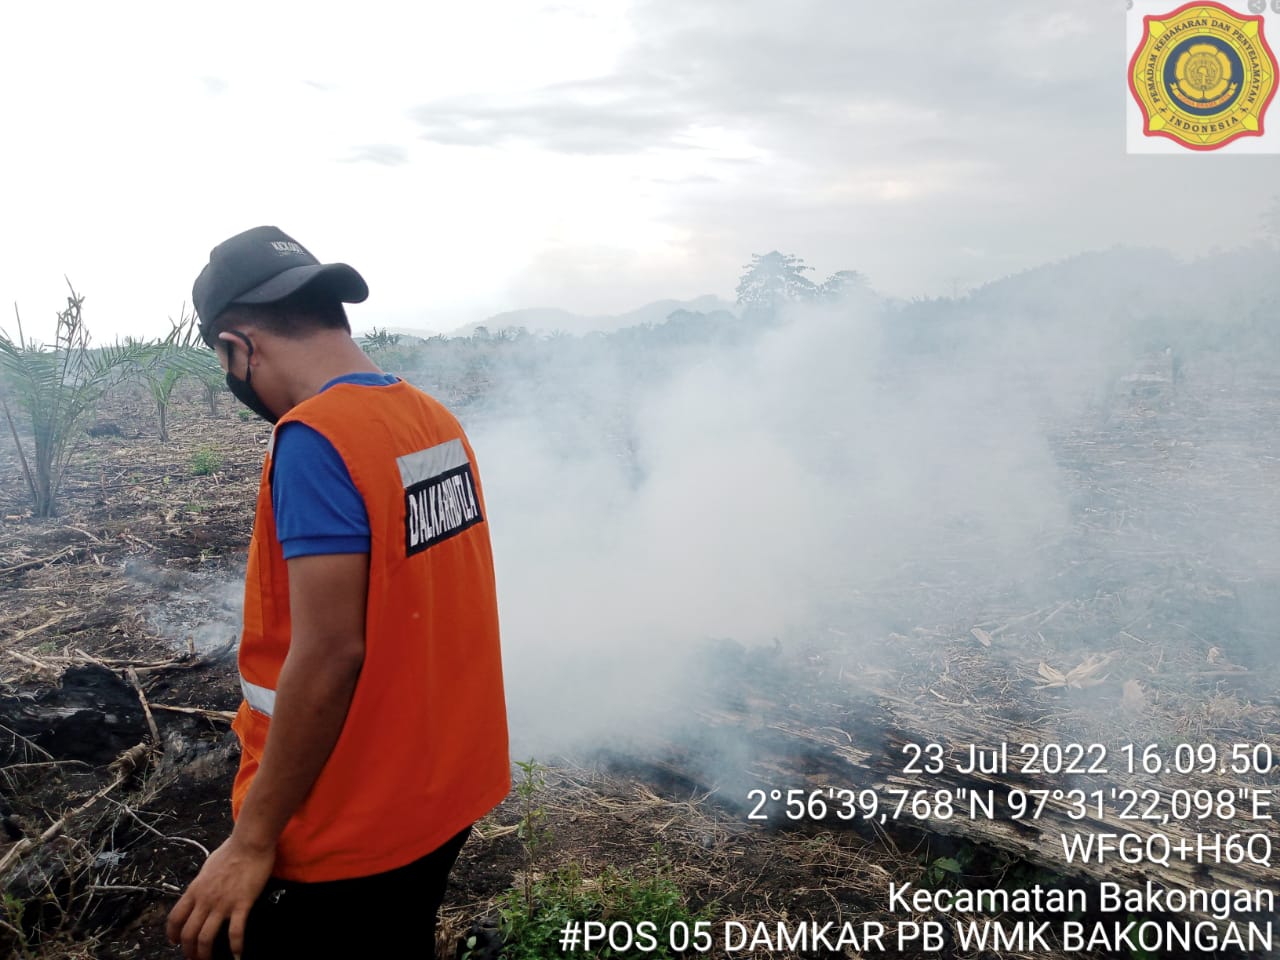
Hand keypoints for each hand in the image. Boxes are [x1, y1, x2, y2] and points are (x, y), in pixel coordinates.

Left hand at [166, 834, 274, 959]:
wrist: (250, 843)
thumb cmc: (232, 850)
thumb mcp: (208, 866)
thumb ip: (202, 883)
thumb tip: (200, 890)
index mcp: (195, 890)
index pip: (175, 918)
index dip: (172, 934)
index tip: (175, 943)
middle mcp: (204, 900)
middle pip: (188, 934)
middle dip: (189, 951)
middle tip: (194, 958)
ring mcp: (222, 903)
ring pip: (206, 938)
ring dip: (205, 954)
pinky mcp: (241, 904)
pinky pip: (235, 932)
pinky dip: (236, 947)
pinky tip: (238, 955)